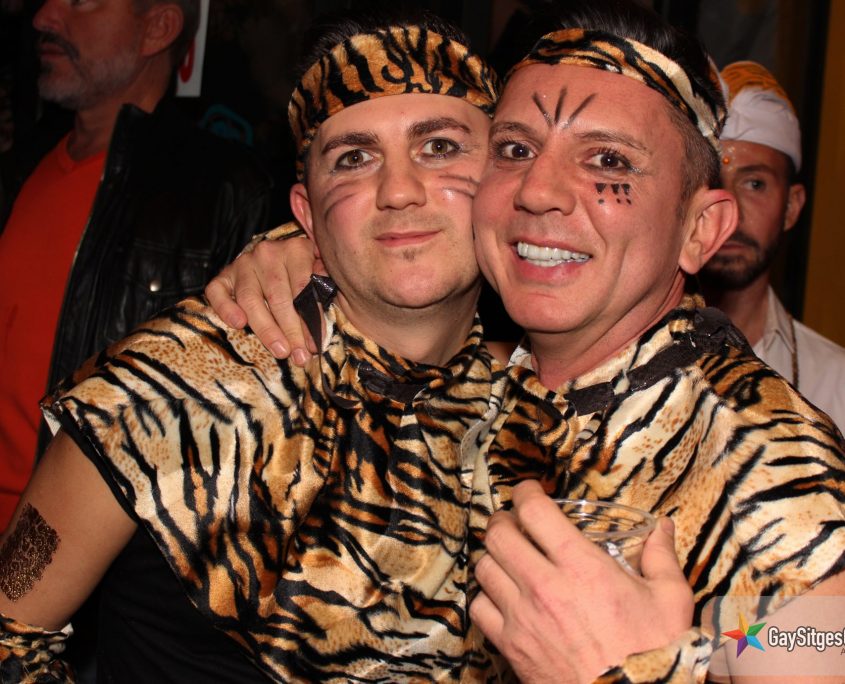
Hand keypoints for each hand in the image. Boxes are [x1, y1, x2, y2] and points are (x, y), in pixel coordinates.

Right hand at [205, 231, 321, 364]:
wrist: (278, 259)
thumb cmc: (304, 273)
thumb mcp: (321, 272)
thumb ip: (324, 282)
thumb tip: (324, 298)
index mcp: (296, 250)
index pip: (303, 288)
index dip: (310, 319)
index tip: (315, 344)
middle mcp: (268, 253)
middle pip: (278, 297)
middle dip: (290, 330)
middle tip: (299, 355)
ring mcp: (243, 263)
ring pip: (250, 299)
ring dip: (266, 329)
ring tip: (280, 351)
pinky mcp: (224, 275)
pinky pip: (217, 292)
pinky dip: (225, 308)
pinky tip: (238, 324)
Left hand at [469, 480, 692, 683]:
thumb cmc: (652, 654)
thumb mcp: (669, 601)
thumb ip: (661, 558)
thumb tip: (662, 528)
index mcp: (582, 567)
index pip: (534, 512)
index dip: (526, 492)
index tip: (529, 490)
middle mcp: (545, 586)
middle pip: (498, 534)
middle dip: (503, 520)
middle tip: (514, 521)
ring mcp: (523, 617)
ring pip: (484, 567)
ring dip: (493, 555)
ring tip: (507, 555)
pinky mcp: (511, 645)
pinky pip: (479, 608)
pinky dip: (485, 595)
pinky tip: (501, 593)